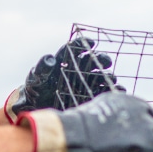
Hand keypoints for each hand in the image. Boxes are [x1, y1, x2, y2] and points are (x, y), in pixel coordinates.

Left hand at [5, 36, 119, 120]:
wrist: (38, 109)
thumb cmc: (35, 90)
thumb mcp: (35, 79)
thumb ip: (41, 68)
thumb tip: (49, 58)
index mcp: (64, 60)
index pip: (74, 49)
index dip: (83, 44)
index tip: (91, 42)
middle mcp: (77, 70)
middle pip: (92, 61)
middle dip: (100, 59)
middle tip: (105, 61)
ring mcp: (85, 83)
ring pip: (100, 76)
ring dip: (107, 75)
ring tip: (111, 78)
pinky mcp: (91, 96)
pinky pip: (104, 92)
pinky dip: (112, 90)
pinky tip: (118, 90)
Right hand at [19, 91, 152, 151]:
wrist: (73, 139)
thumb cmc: (73, 136)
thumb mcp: (90, 123)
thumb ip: (101, 126)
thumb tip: (97, 139)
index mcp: (119, 99)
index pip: (140, 110)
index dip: (144, 125)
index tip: (142, 137)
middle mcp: (135, 106)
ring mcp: (143, 122)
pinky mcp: (148, 140)